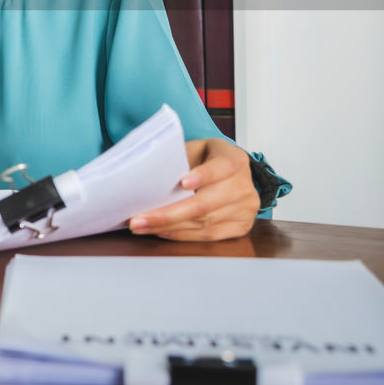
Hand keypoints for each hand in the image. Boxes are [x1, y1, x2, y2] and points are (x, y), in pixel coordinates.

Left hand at [128, 138, 259, 241]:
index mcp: (234, 160)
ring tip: (143, 226)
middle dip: (168, 214)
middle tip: (138, 220)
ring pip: (203, 223)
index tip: (182, 183)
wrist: (233, 172)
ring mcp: (245, 209)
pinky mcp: (241, 226)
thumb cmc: (209, 159)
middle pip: (205, 204)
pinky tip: (163, 231)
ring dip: (169, 227)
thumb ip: (179, 158)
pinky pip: (209, 235)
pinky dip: (183, 235)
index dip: (202, 176)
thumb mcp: (196, 148)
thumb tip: (146, 172)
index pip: (221, 167)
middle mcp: (244, 186)